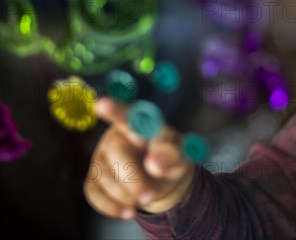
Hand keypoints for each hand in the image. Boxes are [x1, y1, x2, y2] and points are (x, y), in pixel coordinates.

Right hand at [84, 97, 194, 218]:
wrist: (163, 179)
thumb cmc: (172, 159)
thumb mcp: (182, 156)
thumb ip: (173, 156)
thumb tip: (155, 164)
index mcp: (141, 124)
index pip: (128, 115)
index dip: (115, 110)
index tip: (102, 104)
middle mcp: (116, 136)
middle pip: (117, 154)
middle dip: (134, 179)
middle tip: (150, 195)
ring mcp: (101, 156)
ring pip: (105, 178)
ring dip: (128, 195)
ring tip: (147, 195)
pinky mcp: (93, 177)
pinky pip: (94, 194)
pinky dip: (112, 207)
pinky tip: (128, 211)